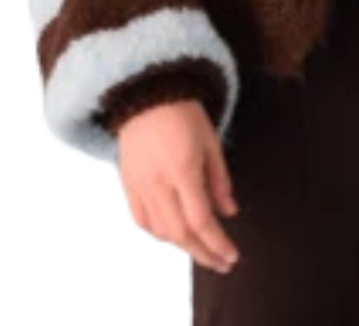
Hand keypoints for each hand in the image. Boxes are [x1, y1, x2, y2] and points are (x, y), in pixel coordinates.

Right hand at [115, 99, 240, 274]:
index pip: (201, 220)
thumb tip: (230, 213)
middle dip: (203, 253)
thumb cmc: (183, 113)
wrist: (145, 95)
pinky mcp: (127, 185)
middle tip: (221, 263)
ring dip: (183, 245)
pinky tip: (174, 234)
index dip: (217, 243)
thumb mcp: (211, 141)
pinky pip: (142, 221)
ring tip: (202, 247)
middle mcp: (158, 183)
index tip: (231, 256)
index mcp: (182, 169)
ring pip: (160, 231)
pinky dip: (159, 234)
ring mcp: (139, 186)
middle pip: (180, 234)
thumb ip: (220, 180)